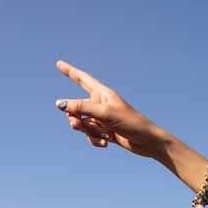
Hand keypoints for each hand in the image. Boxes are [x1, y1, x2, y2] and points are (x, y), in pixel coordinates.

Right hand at [55, 61, 169, 158]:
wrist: (148, 142)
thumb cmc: (131, 122)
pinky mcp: (106, 132)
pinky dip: (95, 140)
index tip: (58, 63)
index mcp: (102, 94)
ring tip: (104, 134)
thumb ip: (82, 108)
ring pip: (83, 124)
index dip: (70, 71)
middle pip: (76, 108)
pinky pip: (90, 136)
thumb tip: (60, 104)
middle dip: (76, 119)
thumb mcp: (105, 114)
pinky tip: (106, 143)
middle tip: (77, 124)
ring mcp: (103, 119)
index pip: (82, 79)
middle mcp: (101, 104)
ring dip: (89, 131)